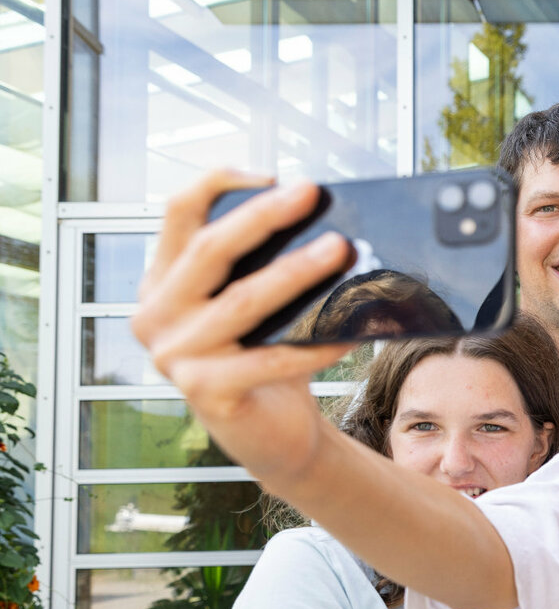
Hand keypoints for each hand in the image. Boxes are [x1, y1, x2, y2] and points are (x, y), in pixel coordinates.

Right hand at [131, 170, 355, 484]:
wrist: (273, 434)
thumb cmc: (266, 357)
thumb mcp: (255, 305)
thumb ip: (263, 266)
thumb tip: (323, 220)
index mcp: (162, 281)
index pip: (177, 212)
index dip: (218, 183)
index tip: (271, 174)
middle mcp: (156, 314)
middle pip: (211, 249)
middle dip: (264, 217)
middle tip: (310, 194)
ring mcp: (175, 355)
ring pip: (243, 301)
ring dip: (297, 272)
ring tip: (342, 250)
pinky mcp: (204, 392)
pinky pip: (271, 358)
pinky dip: (316, 343)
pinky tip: (352, 329)